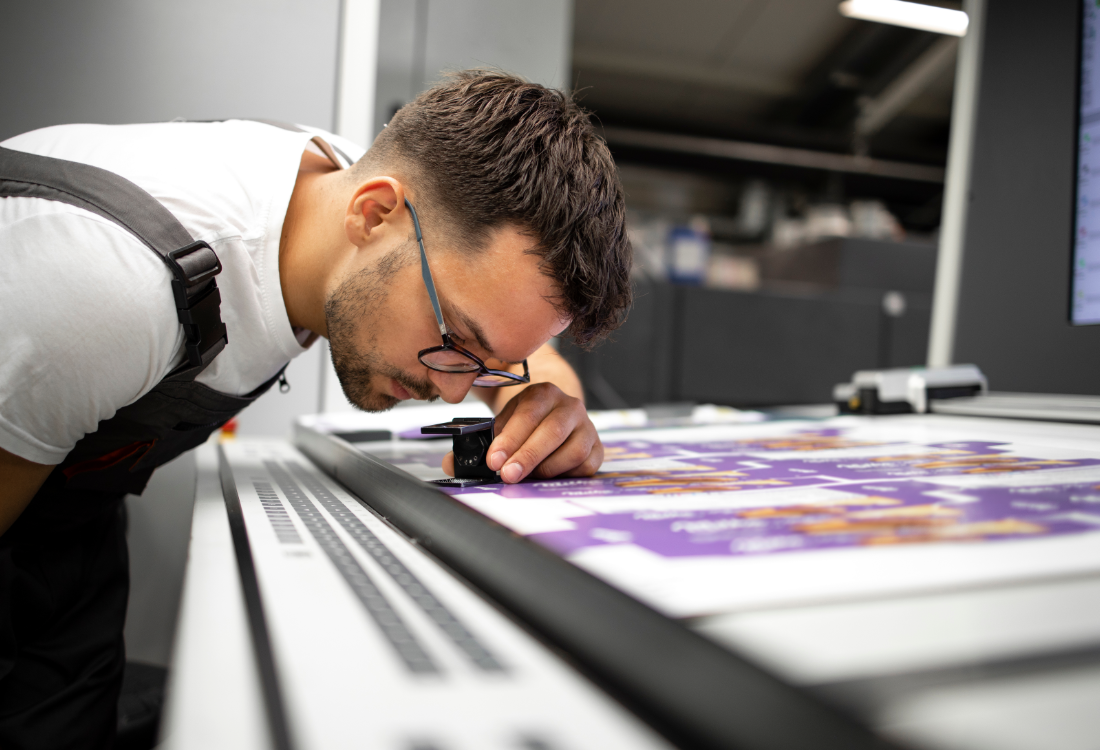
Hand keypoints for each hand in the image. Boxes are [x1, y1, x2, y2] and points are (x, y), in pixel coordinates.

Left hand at [442, 382, 602, 482]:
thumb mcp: (502, 423)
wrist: (556, 414)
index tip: (494, 460)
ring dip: (548, 468)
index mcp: (543, 393)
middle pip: (552, 432)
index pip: (528, 414)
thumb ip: (478, 443)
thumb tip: (451, 464)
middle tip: (508, 475)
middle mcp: (569, 406)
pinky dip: (567, 474)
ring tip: (529, 477)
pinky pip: (587, 465)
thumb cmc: (526, 422)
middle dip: (527, 456)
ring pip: (573, 450)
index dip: (510, 439)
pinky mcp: (597, 447)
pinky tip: (550, 476)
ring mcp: (587, 426)